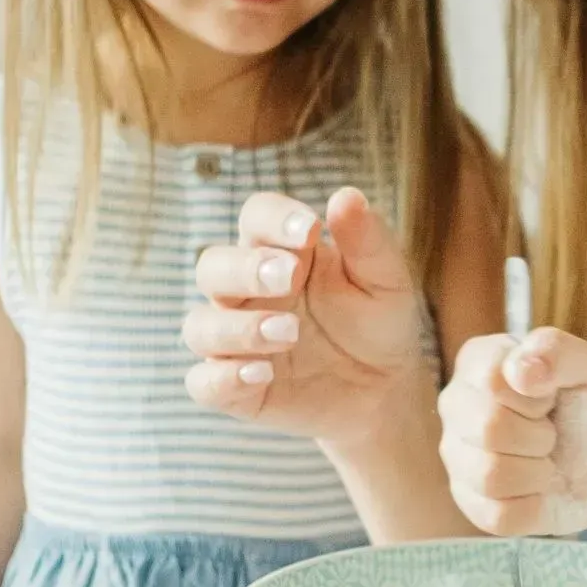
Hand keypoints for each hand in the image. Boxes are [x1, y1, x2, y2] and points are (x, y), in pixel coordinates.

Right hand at [182, 188, 427, 448]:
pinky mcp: (237, 389)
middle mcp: (248, 292)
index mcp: (281, 253)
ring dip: (237, 328)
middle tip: (288, 278)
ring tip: (288, 332)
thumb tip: (347, 196)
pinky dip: (223, 378)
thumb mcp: (386, 282)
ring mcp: (236, 341)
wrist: (386, 390)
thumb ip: (368, 242)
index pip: (256, 218)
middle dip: (245, 270)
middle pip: (212, 267)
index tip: (309, 229)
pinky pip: (204, 383)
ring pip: (200, 327)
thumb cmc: (379, 323)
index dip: (273, 219)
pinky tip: (262, 373)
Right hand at [438, 326, 586, 537]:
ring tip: (545, 459)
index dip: (538, 397)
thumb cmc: (586, 403)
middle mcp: (455, 408)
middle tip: (552, 432)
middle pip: (489, 430)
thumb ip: (556, 352)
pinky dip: (536, 505)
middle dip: (540, 435)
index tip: (551, 397)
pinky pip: (500, 515)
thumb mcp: (585, 365)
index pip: (492, 382)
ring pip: (491, 476)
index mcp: (476, 363)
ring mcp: (457, 458)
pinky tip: (540, 488)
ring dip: (539, 471)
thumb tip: (521, 372)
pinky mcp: (471, 503)